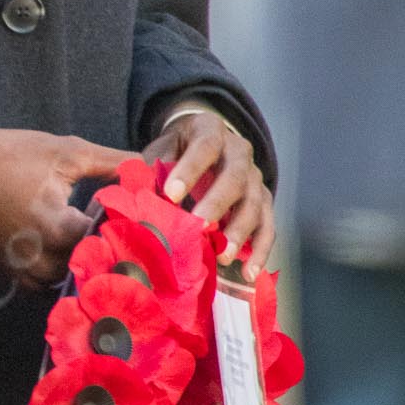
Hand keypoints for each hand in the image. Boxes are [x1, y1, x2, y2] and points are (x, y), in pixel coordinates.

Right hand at [0, 128, 134, 289]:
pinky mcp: (14, 273)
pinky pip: (51, 284)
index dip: (139, 229)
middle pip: (100, 266)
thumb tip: (150, 167)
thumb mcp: (61, 150)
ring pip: (77, 278)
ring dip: (92, 262)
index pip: (118, 241)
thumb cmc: (1, 156)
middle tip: (139, 230)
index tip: (157, 219)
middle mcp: (45, 260)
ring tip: (109, 240)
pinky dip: (66, 270)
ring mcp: (28, 271)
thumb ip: (111, 163)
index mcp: (60, 229)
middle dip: (120, 248)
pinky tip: (73, 249)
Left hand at [143, 103, 275, 278]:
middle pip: (235, 178)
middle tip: (199, 226)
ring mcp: (255, 178)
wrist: (204, 143)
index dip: (189, 170)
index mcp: (211, 131)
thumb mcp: (162, 149)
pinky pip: (268, 227)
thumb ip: (153, 169)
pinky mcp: (264, 201)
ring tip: (223, 255)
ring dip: (240, 233)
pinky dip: (260, 251)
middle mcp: (240, 153)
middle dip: (217, 204)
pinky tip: (247, 273)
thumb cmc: (177, 150)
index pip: (204, 147)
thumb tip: (137, 199)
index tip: (170, 194)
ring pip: (255, 205)